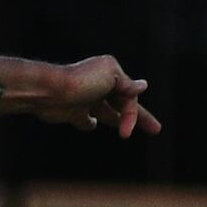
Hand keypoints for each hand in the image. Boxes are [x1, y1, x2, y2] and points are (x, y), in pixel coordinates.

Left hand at [38, 57, 162, 138]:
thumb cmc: (81, 81)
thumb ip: (127, 84)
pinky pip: (86, 120)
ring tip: (126, 132)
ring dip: (118, 120)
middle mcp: (100, 86)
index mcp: (111, 73)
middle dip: (138, 117)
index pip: (131, 97)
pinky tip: (93, 124)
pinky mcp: (73, 111)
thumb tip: (144, 85)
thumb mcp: (111, 76)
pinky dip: (90, 124)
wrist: (49, 92)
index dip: (133, 115)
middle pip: (124, 105)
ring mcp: (87, 99)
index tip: (127, 130)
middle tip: (156, 129)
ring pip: (108, 113)